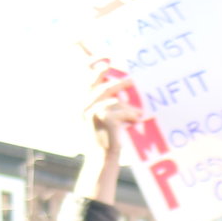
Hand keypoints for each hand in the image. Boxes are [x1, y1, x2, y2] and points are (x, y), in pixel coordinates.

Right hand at [81, 67, 141, 199]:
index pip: (86, 80)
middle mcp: (83, 106)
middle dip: (117, 81)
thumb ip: (107, 105)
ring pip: (113, 98)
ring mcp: (91, 111)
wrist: (101, 161)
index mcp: (82, 105)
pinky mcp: (103, 118)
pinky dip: (131, 114)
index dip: (94, 67)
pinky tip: (137, 120)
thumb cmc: (106, 142)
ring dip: (128, 104)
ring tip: (139, 111)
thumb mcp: (103, 121)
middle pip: (101, 86)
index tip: (106, 59)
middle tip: (132, 80)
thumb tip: (121, 86)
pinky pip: (121, 110)